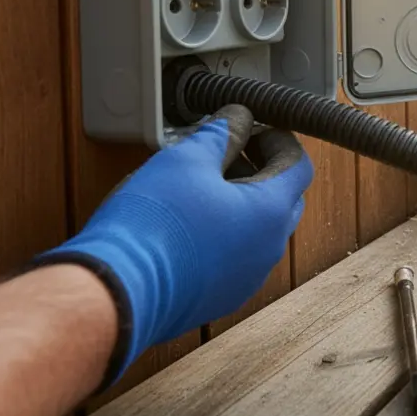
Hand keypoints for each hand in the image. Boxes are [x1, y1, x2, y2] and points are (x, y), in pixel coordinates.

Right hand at [34, 105, 312, 384]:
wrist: (118, 293)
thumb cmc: (152, 223)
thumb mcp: (186, 159)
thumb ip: (221, 133)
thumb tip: (238, 119)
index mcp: (270, 212)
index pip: (298, 165)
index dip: (277, 141)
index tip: (252, 130)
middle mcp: (269, 249)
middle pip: (283, 198)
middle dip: (262, 170)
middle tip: (227, 153)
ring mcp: (247, 277)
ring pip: (259, 229)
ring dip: (241, 202)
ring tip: (201, 185)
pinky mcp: (222, 296)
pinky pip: (237, 257)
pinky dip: (225, 234)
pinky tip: (190, 222)